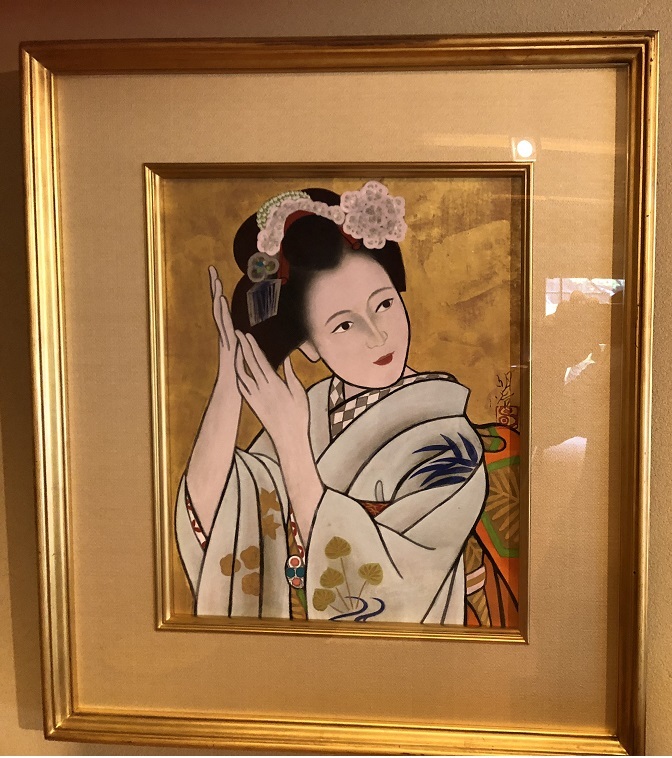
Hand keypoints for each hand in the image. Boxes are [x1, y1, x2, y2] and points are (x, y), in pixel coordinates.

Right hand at [208, 266, 236, 384]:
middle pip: (218, 306)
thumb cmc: (239, 376)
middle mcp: (224, 333)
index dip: (222, 294)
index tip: (219, 278)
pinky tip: (221, 299)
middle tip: (211, 269)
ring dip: (217, 295)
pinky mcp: (225, 343)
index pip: (225, 310)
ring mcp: (224, 338)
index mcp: (230, 334)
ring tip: (215, 278)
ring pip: (219, 313)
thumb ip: (247, 346)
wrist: (233, 391)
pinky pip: (223, 324)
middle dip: (215, 288)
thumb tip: (251, 340)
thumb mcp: (246, 356)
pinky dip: (221, 311)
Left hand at [234, 331, 308, 451]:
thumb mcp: (298, 392)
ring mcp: (254, 396)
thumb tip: (286, 359)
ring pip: (242, 374)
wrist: (288, 438)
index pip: (260, 360)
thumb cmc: (298, 415)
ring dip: (238, 360)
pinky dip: (239, 375)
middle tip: (237, 333)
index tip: (247, 334)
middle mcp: (261, 389)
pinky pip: (242, 386)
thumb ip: (290, 375)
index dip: (252, 346)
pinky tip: (238, 369)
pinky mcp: (252, 404)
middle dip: (243, 347)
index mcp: (274, 384)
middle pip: (249, 363)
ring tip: (236, 348)